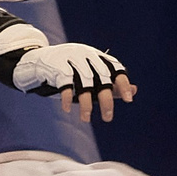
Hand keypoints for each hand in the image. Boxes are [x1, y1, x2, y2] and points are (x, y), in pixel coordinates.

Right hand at [11, 43, 136, 122]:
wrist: (41, 59)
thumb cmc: (72, 70)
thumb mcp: (93, 75)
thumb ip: (112, 84)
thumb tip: (135, 91)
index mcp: (98, 57)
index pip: (115, 68)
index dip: (123, 83)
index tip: (129, 100)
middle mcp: (87, 56)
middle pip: (101, 78)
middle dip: (105, 99)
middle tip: (108, 118)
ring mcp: (71, 59)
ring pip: (84, 82)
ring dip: (85, 103)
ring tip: (85, 119)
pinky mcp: (56, 65)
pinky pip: (64, 82)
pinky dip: (66, 96)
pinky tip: (66, 109)